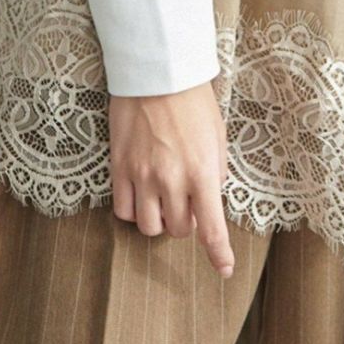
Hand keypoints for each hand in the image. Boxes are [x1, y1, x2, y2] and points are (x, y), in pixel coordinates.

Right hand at [107, 78, 235, 278]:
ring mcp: (142, 175)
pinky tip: (141, 194)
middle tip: (187, 201)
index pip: (211, 227)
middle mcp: (172, 179)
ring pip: (149, 227)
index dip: (218, 254)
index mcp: (202, 171)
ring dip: (160, 220)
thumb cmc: (193, 102)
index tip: (224, 269)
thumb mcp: (217, 137)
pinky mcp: (119, 168)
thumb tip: (210, 200)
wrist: (156, 73)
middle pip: (179, 230)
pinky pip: (124, 210)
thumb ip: (215, 173)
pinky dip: (134, 210)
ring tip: (163, 199)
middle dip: (186, 222)